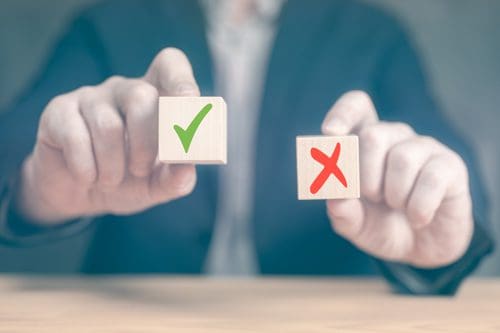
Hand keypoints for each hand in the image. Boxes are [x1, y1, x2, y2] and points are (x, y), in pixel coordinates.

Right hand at [15, 48, 197, 224]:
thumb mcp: (156, 185)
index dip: (181, 81)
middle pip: (141, 96)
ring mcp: (90, 97)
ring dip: (113, 165)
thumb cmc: (128, 181)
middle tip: (140, 170)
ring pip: (108, 124)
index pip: (170, 66)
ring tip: (111, 180)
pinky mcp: (59, 111)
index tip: (189, 106)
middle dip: (145, 143)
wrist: (80, 194)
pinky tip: (88, 177)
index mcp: (157, 100)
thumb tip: (186, 168)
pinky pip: (75, 137)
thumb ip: (177, 178)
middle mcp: (125, 90)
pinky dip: (87, 168)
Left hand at [322, 91, 472, 267]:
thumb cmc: (381, 225)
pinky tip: (418, 218)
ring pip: (401, 158)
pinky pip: (431, 179)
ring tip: (397, 207)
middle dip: (366, 176)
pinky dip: (418, 208)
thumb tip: (336, 197)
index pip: (356, 107)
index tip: (331, 133)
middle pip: (373, 135)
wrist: (420, 250)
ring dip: (393, 195)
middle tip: (373, 198)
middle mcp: (393, 137)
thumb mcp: (355, 224)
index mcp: (363, 143)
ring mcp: (423, 148)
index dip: (343, 114)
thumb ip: (342, 211)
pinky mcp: (450, 165)